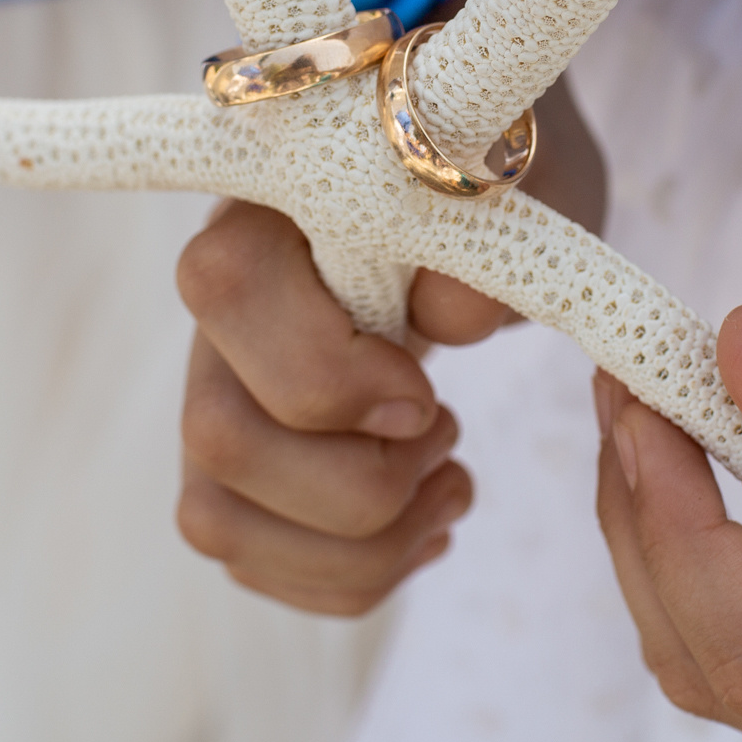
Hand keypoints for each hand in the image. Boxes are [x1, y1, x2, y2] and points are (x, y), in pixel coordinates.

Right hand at [175, 78, 605, 612]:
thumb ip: (490, 226)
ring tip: (447, 480)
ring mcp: (217, 386)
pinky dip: (349, 575)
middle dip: (357, 481)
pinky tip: (422, 524)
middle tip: (447, 433)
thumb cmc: (491, 166)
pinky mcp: (240, 460)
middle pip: (217, 436)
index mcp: (267, 204)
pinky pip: (249, 559)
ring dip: (356, 544)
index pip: (226, 287)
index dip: (327, 370)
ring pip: (216, 515)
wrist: (469, 175)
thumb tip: (449, 315)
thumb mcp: (525, 173)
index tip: (428, 388)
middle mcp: (217, 304)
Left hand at [594, 297, 741, 741]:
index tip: (640, 397)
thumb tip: (732, 352)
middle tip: (628, 375)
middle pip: (723, 670)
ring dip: (670, 534)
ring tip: (657, 397)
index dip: (674, 529)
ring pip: (728, 664)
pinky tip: (714, 449)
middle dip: (650, 524)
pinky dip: (718, 547)